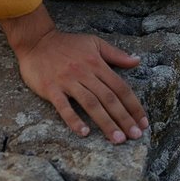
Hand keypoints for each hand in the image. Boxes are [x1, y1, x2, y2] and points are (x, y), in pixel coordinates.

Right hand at [1, 5, 148, 142]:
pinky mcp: (51, 89)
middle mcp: (85, 73)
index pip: (120, 87)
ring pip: (91, 104)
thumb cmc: (67, 44)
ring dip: (105, 122)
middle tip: (135, 136)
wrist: (36, 41)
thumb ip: (116, 54)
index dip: (134, 105)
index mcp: (97, 63)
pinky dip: (74, 120)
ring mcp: (68, 81)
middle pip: (109, 98)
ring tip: (117, 139)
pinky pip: (64, 107)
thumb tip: (137, 61)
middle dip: (124, 118)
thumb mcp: (94, 43)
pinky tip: (84, 133)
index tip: (143, 122)